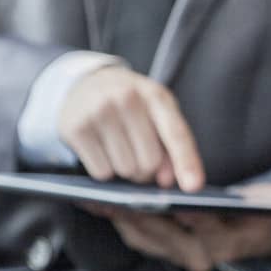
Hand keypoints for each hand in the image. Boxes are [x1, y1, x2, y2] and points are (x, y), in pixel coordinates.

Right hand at [58, 66, 204, 189]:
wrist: (86, 83)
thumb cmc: (130, 104)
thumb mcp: (156, 113)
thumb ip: (170, 146)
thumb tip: (167, 181)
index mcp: (155, 95)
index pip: (175, 133)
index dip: (186, 161)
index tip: (194, 187)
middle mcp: (128, 98)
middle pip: (149, 161)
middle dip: (147, 169)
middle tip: (138, 154)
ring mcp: (100, 111)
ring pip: (125, 170)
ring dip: (125, 170)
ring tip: (118, 147)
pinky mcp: (77, 128)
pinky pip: (101, 172)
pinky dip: (104, 170)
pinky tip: (101, 149)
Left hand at [95, 183, 270, 270]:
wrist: (257, 234)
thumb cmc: (267, 212)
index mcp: (226, 242)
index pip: (201, 226)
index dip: (179, 212)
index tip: (160, 196)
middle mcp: (200, 254)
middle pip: (162, 233)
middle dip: (136, 214)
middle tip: (112, 193)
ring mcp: (179, 253)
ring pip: (142, 237)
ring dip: (117, 217)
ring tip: (95, 194)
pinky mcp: (163, 247)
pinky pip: (135, 235)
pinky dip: (115, 218)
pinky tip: (96, 199)